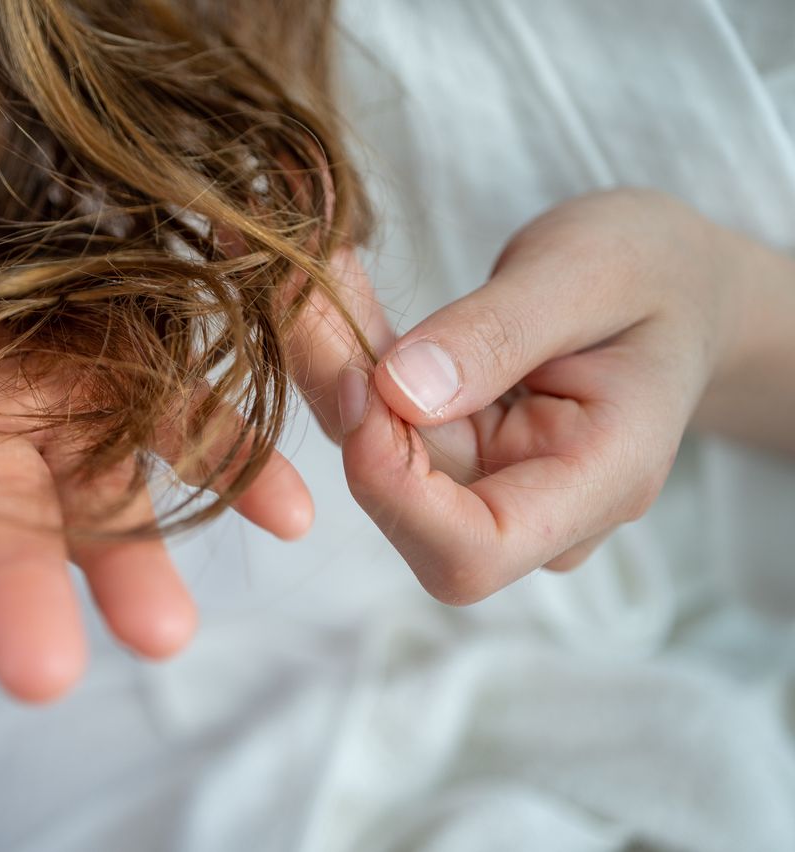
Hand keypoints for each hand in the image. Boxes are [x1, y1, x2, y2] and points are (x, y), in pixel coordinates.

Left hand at [334, 189, 749, 603]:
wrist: (671, 283)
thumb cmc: (652, 271)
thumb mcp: (589, 272)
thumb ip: (497, 334)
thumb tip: (397, 392)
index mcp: (600, 480)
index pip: (475, 551)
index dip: (397, 493)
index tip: (361, 388)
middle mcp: (538, 506)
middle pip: (409, 505)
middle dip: (348, 408)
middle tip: (302, 299)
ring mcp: (492, 485)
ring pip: (381, 456)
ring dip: (335, 373)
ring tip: (309, 282)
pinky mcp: (456, 452)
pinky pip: (385, 421)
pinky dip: (351, 361)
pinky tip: (329, 297)